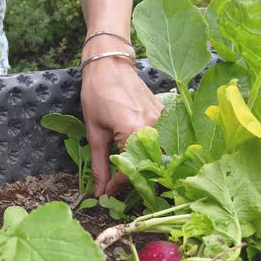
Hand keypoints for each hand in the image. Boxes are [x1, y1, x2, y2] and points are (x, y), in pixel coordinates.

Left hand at [81, 57, 162, 195]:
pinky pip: (162, 142)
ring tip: (125, 174)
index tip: (106, 194)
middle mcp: (155, 128)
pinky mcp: (166, 116)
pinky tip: (138, 157)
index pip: (129, 172)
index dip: (116, 187)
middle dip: (132, 180)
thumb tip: (100, 191)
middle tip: (115, 187)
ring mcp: (163, 121)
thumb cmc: (98, 96)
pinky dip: (149, 153)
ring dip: (142, 168)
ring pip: (157, 156)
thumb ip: (100, 165)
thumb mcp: (95, 134)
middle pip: (147, 167)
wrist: (110, 66)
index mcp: (135, 133)